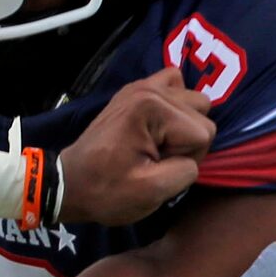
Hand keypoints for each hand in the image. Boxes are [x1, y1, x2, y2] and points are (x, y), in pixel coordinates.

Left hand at [57, 68, 214, 225]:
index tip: (156, 168)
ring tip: (155, 144)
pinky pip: (176, 84)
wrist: (72, 183)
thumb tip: (193, 156)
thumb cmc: (106, 190)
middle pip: (203, 113)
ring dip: (182, 125)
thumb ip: (185, 170)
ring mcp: (143, 85)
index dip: (187, 158)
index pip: (204, 133)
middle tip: (155, 158)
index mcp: (152, 107)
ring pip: (195, 101)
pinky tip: (158, 125)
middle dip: (186, 141)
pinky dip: (174, 105)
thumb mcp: (151, 192)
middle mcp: (150, 87)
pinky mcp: (139, 89)